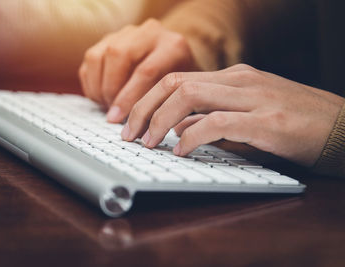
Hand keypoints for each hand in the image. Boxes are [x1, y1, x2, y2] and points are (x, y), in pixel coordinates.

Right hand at [78, 18, 195, 122]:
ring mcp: (126, 34)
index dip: (129, 98)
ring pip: (98, 56)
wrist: (177, 57)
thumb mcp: (179, 92)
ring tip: (106, 106)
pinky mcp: (109, 39)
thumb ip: (161, 103)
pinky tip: (101, 98)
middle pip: (118, 55)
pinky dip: (91, 83)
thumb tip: (137, 126)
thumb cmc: (178, 81)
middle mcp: (148, 33)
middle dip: (110, 90)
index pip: (146, 71)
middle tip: (112, 113)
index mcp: (172, 46)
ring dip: (98, 87)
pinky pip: (90, 60)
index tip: (118, 119)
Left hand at [121, 64, 343, 165]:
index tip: (128, 121)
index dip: (146, 100)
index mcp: (234, 77)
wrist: (344, 128)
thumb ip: (213, 119)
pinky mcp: (266, 121)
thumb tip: (179, 130)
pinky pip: (217, 122)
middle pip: (174, 84)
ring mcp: (253, 97)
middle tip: (127, 134)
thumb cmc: (297, 124)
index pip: (176, 79)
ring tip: (147, 142)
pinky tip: (181, 150)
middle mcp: (240, 81)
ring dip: (160, 120)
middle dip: (143, 108)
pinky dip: (193, 136)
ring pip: (190, 96)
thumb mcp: (248, 115)